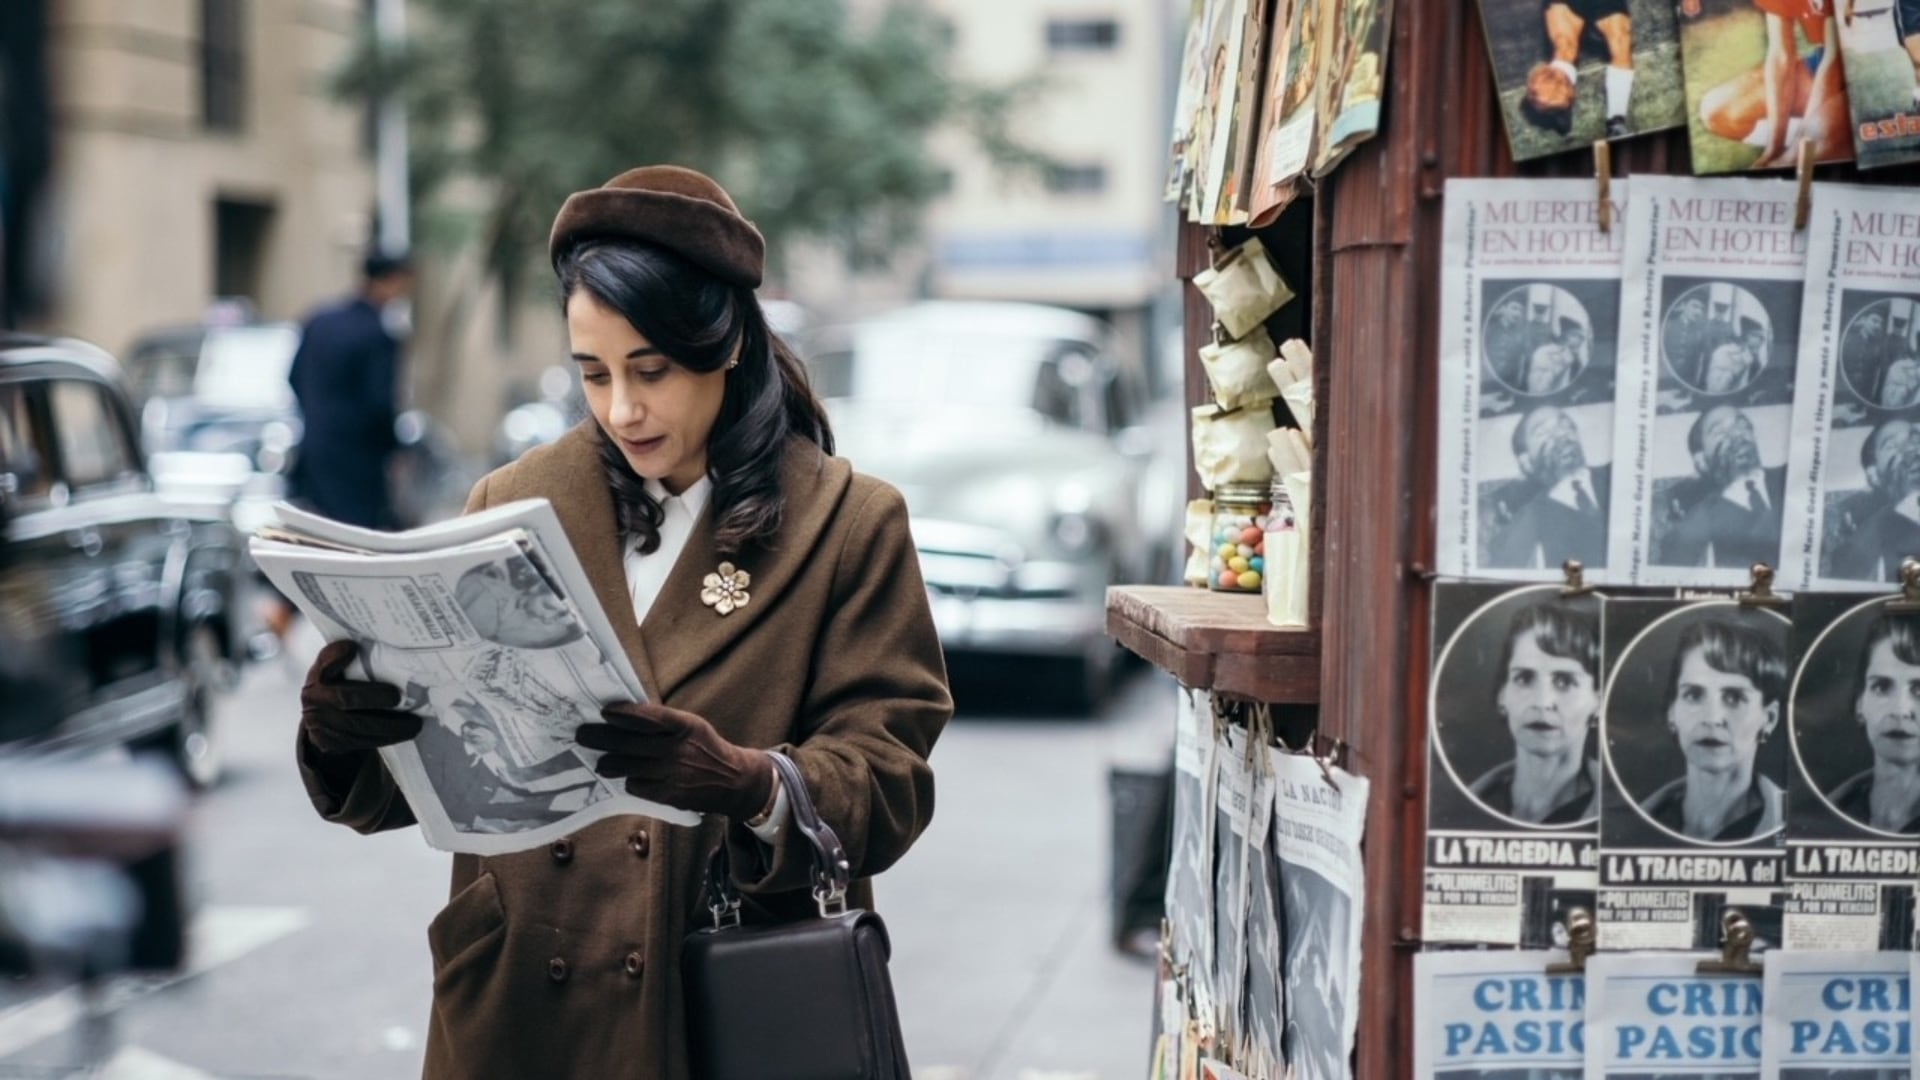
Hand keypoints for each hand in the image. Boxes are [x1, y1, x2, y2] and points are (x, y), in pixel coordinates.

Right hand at [300, 640, 422, 754]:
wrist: (320, 715)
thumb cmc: (338, 684)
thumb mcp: (337, 666)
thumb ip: (347, 656)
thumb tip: (363, 647)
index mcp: (318, 675)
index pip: (324, 663)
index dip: (335, 656)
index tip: (352, 648)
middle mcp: (313, 699)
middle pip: (346, 699)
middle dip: (377, 699)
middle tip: (400, 698)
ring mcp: (318, 724)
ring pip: (357, 728)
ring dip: (390, 727)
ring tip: (414, 724)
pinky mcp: (327, 743)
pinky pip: (359, 743)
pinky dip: (383, 738)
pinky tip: (402, 733)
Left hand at [576, 703, 772, 820]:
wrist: (734, 781)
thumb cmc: (705, 748)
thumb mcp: (692, 727)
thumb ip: (663, 722)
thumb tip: (623, 715)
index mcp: (686, 726)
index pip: (650, 717)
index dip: (625, 714)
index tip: (604, 711)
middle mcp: (679, 749)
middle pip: (631, 743)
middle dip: (602, 738)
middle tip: (582, 735)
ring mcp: (674, 774)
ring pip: (629, 767)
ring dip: (609, 763)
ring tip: (600, 762)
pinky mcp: (670, 795)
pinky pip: (638, 786)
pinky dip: (631, 781)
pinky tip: (630, 777)